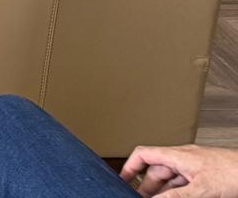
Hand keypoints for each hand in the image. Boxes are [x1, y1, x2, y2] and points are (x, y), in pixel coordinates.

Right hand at [123, 143, 237, 195]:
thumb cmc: (234, 172)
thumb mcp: (201, 189)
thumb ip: (175, 196)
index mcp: (178, 155)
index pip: (144, 154)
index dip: (130, 166)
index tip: (122, 179)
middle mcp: (185, 159)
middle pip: (158, 170)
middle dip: (148, 186)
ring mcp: (196, 167)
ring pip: (172, 179)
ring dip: (164, 190)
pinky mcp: (207, 176)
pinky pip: (186, 183)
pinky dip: (178, 192)